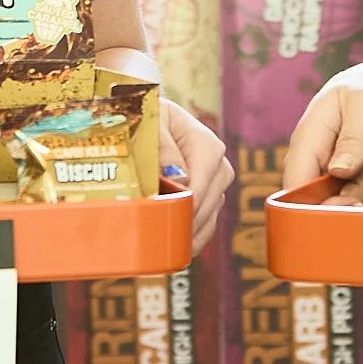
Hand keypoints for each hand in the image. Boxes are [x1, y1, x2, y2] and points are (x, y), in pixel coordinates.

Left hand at [159, 99, 230, 249]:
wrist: (148, 114)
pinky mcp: (207, 192)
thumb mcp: (151, 123)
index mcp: (204, 142)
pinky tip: (180, 248)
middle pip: (209, 200)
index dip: (185, 202)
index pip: (202, 180)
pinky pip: (208, 219)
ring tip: (170, 249)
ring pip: (210, 213)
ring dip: (192, 232)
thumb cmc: (146, 116)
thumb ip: (163, 147)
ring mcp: (214, 179)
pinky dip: (195, 235)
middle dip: (186, 221)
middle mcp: (216, 161)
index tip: (164, 219)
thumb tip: (181, 179)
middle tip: (161, 241)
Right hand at [279, 62, 362, 205]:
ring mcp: (335, 178)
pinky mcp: (354, 185)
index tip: (344, 204)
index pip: (294, 185)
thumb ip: (353, 138)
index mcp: (307, 142)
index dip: (312, 204)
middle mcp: (316, 165)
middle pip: (319, 203)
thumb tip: (338, 171)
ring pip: (344, 206)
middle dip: (346, 204)